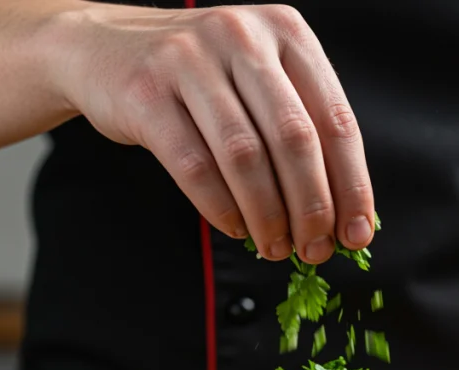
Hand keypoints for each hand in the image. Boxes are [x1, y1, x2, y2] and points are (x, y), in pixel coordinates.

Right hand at [50, 3, 374, 262]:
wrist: (101, 50)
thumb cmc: (198, 77)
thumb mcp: (257, 80)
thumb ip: (299, 129)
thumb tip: (340, 214)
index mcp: (286, 32)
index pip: (335, 119)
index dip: (352, 185)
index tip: (357, 233)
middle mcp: (242, 38)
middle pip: (295, 139)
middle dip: (312, 207)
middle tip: (315, 249)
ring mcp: (190, 61)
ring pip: (245, 156)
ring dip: (267, 215)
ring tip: (275, 247)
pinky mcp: (147, 93)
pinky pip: (194, 166)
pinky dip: (221, 207)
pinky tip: (235, 229)